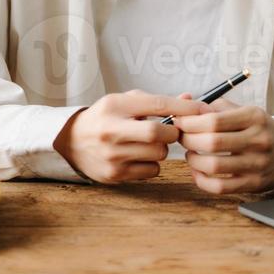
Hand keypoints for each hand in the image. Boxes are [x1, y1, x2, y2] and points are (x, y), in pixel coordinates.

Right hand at [53, 90, 209, 183]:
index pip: (157, 104)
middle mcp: (112, 130)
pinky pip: (151, 171)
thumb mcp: (125, 102)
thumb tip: (190, 99)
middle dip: (172, 132)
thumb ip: (155, 102)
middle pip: (159, 133)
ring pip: (158, 154)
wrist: (71, 141)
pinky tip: (139, 157)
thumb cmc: (105, 118)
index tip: (203, 108)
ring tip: (149, 144)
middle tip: (169, 131)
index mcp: (115, 106)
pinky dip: (152, 164)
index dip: (184, 107)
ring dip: (162, 149)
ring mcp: (112, 155)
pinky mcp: (114, 174)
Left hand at [175, 97, 273, 194]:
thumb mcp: (243, 110)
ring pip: (214, 166)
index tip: (179, 122)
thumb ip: (213, 106)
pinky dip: (202, 180)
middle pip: (212, 142)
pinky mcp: (254, 184)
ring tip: (190, 153)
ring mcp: (257, 164)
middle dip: (188, 140)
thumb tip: (184, 101)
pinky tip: (198, 170)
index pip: (214, 120)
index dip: (190, 123)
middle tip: (181, 137)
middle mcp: (258, 140)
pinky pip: (221, 187)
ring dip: (193, 160)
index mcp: (253, 117)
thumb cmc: (259, 127)